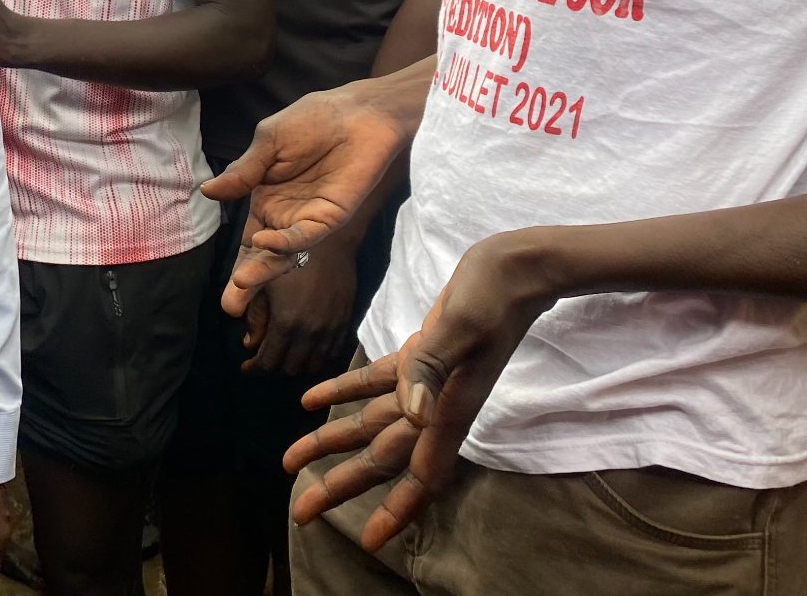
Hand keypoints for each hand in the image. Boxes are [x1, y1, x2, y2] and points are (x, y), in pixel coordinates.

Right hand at [202, 81, 415, 317]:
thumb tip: (207, 192)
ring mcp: (308, 218)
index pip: (250, 241)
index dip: (240, 264)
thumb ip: (243, 172)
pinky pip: (306, 235)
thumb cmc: (313, 121)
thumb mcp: (268, 143)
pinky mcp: (331, 215)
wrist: (357, 112)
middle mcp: (286, 215)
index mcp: (267, 199)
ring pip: (282, 252)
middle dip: (248, 282)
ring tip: (241, 283)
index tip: (227, 292)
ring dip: (262, 269)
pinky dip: (285, 240)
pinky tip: (265, 241)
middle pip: (263, 256)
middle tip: (231, 307)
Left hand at [243, 235, 359, 376]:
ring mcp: (330, 330)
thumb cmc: (291, 257)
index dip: (255, 368)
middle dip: (273, 368)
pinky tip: (307, 350)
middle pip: (290, 368)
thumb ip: (253, 314)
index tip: (247, 367)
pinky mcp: (344, 324)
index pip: (268, 361)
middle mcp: (310, 333)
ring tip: (284, 356)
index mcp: (287, 323)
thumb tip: (248, 343)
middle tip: (264, 359)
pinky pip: (332, 355)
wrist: (331, 243)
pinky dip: (317, 358)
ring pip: (312, 366)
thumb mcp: (263, 282)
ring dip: (296, 365)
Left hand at [284, 232, 555, 550]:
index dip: (396, 509)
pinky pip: (378, 382)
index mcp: (447, 406)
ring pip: (373, 423)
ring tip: (291, 460)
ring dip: (333, 441)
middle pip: (383, 456)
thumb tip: (413, 414)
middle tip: (300, 510)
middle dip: (341, 484)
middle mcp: (436, 404)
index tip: (370, 540)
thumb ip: (430, 368)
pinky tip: (311, 400)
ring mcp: (428, 380)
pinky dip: (344, 392)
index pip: (419, 471)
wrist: (515, 267)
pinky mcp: (423, 355)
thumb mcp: (459, 327)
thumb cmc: (491, 295)